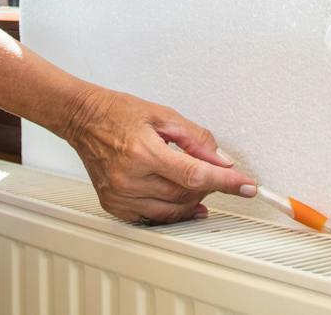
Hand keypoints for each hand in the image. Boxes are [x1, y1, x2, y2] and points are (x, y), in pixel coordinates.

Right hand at [60, 86, 256, 224]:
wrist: (84, 119)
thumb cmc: (119, 113)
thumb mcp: (164, 115)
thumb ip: (197, 139)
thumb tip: (222, 161)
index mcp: (143, 152)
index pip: (195, 174)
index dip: (226, 182)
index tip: (246, 187)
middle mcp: (130, 178)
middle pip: (186, 193)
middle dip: (207, 184)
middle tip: (210, 170)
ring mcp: (120, 195)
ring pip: (173, 210)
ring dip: (191, 198)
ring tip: (191, 180)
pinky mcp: (115, 205)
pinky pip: (154, 217)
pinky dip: (171, 209)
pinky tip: (177, 196)